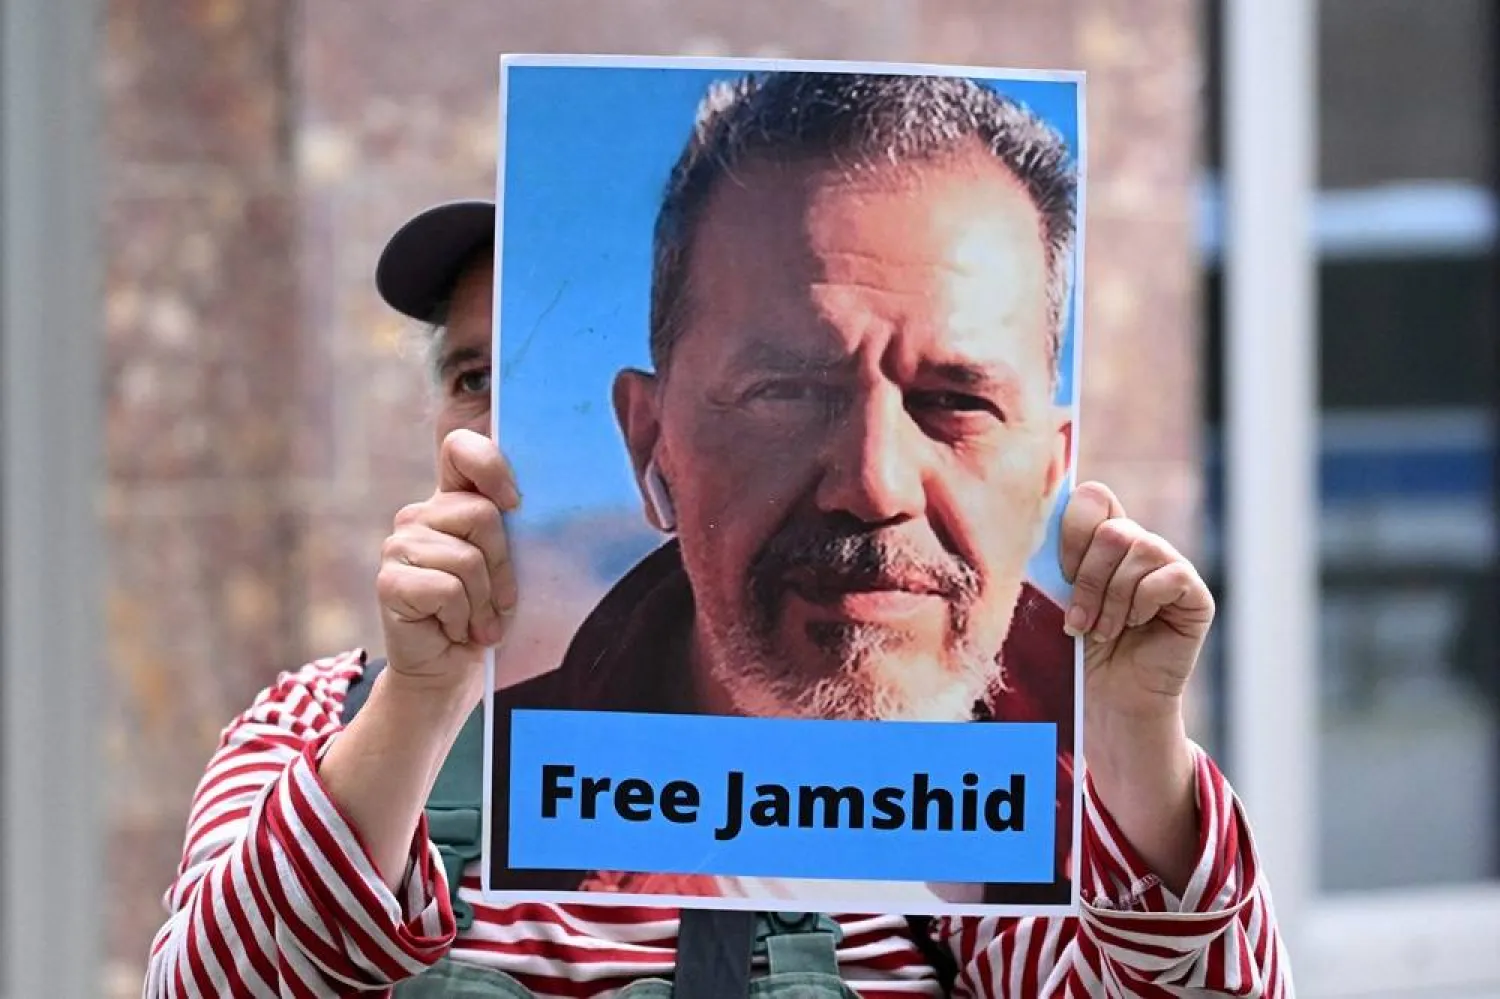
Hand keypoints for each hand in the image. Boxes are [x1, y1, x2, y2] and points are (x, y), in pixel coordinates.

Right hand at [376, 428, 520, 687]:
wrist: (451, 672)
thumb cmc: (487, 616)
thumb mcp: (508, 566)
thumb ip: (513, 529)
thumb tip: (532, 502)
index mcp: (451, 503)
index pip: (461, 448)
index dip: (491, 466)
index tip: (516, 504)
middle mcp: (420, 516)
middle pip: (482, 515)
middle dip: (503, 568)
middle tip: (498, 602)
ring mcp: (399, 546)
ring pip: (468, 559)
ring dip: (484, 602)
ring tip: (476, 621)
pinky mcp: (389, 581)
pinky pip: (448, 589)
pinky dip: (463, 618)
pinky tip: (452, 629)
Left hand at [1058, 481, 1214, 720]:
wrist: (1107, 700)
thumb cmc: (1077, 651)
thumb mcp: (1056, 600)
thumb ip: (1052, 561)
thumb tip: (1032, 525)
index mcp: (1103, 541)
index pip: (1094, 498)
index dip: (1072, 529)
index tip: (1058, 572)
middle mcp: (1140, 547)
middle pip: (1113, 529)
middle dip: (1087, 578)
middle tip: (1077, 620)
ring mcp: (1170, 568)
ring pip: (1142, 548)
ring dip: (1113, 597)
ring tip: (1103, 631)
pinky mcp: (1195, 596)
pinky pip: (1171, 575)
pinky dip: (1144, 601)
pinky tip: (1136, 626)